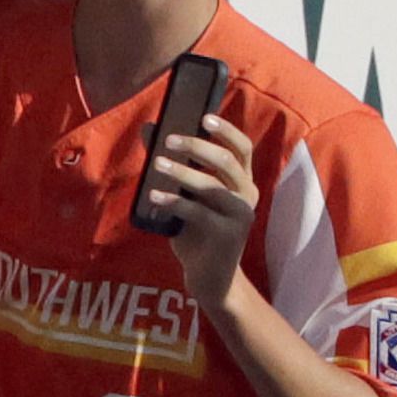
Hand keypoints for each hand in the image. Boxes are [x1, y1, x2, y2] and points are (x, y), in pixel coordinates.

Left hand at [137, 112, 259, 304]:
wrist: (210, 279)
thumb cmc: (196, 233)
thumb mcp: (186, 196)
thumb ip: (174, 165)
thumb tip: (149, 130)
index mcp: (241, 181)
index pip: (242, 148)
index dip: (226, 131)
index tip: (204, 117)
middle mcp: (246, 195)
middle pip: (228, 161)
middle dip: (197, 147)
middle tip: (169, 140)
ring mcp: (240, 216)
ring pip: (212, 186)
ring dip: (182, 172)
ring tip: (156, 164)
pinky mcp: (228, 236)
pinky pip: (198, 213)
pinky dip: (174, 202)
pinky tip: (155, 196)